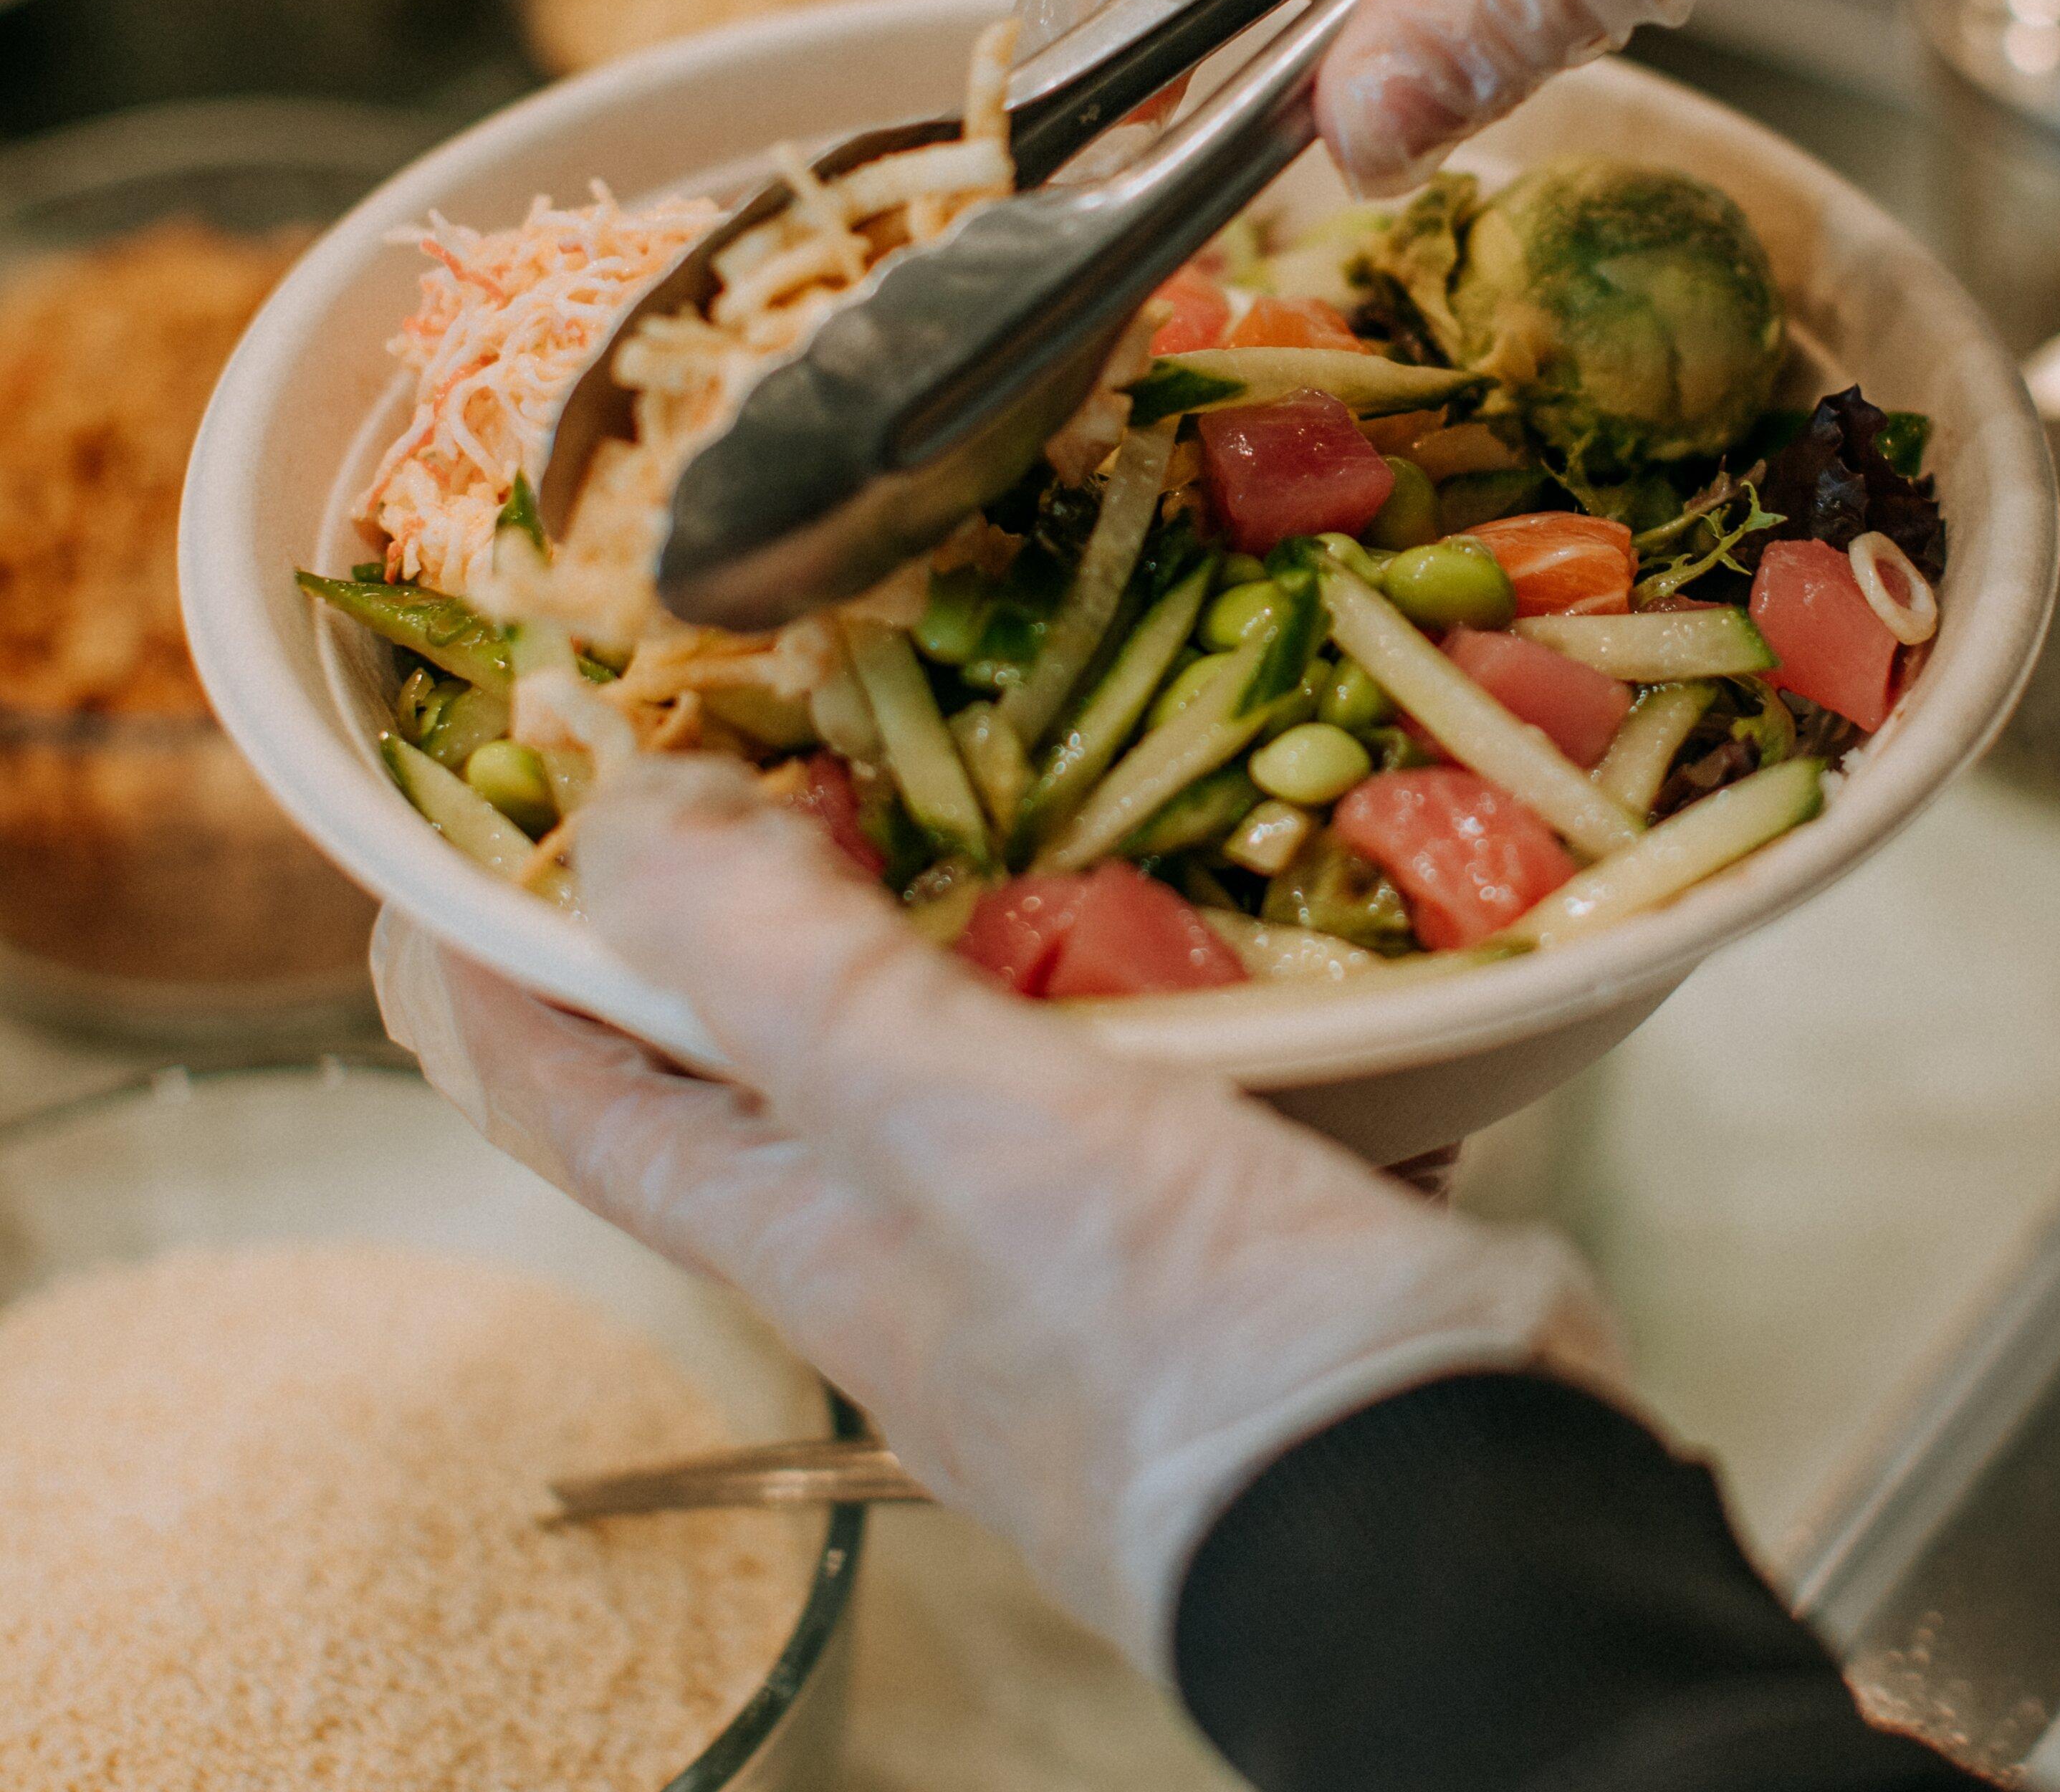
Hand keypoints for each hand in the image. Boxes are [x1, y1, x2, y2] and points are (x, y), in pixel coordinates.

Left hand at [375, 759, 1616, 1670]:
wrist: (1447, 1516)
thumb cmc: (1178, 1341)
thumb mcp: (954, 1128)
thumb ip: (784, 973)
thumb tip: (617, 818)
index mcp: (805, 1226)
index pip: (568, 1090)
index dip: (480, 962)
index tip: (441, 820)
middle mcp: (908, 1228)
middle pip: (756, 1041)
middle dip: (725, 887)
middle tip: (738, 713)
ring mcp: (1061, 1220)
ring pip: (964, 1023)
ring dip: (958, 893)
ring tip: (978, 739)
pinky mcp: (1204, 1198)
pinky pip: (1143, 1043)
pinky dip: (1148, 943)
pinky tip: (1201, 857)